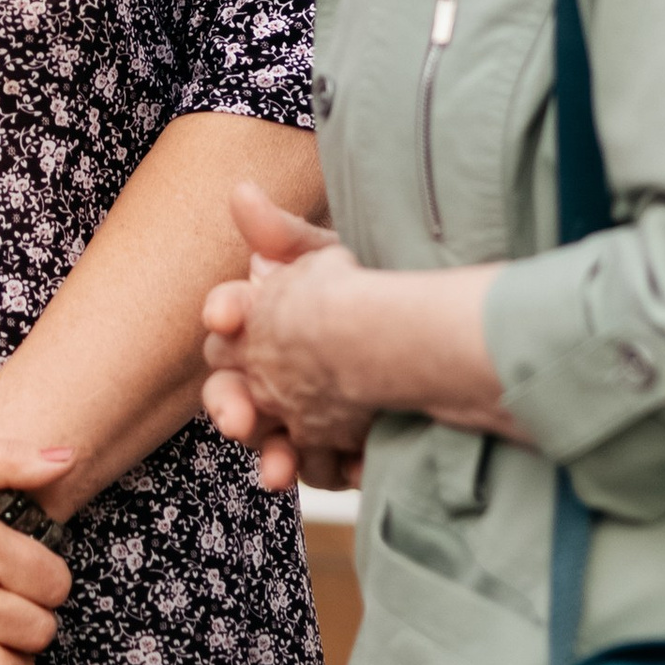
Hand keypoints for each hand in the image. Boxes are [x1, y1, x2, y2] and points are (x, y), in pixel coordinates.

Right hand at [201, 181, 380, 494]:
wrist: (438, 335)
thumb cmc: (373, 286)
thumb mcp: (335, 259)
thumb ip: (286, 233)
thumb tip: (240, 191)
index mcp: (265, 319)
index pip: (227, 318)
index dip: (226, 313)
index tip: (226, 315)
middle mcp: (274, 371)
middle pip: (231, 392)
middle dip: (228, 404)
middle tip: (238, 418)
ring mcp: (307, 412)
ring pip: (273, 442)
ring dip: (271, 457)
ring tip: (279, 473)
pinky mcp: (343, 446)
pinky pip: (327, 468)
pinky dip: (337, 471)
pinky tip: (359, 467)